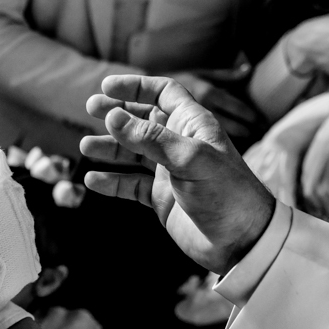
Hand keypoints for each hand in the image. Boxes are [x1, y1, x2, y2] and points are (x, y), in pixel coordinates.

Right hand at [80, 75, 276, 274]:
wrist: (242, 242)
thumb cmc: (227, 194)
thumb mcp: (190, 159)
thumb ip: (150, 138)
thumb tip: (112, 117)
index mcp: (193, 126)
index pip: (163, 93)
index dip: (136, 86)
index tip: (107, 86)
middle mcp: (180, 145)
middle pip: (143, 119)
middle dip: (116, 113)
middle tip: (89, 108)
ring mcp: (170, 172)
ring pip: (132, 153)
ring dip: (109, 147)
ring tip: (86, 147)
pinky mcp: (162, 199)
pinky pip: (130, 185)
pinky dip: (111, 182)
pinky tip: (93, 181)